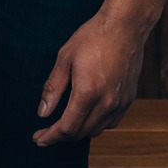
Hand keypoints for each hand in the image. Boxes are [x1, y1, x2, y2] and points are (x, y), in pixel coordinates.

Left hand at [33, 11, 145, 144]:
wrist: (125, 28)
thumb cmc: (92, 38)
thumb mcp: (65, 58)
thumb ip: (53, 88)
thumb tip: (43, 113)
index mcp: (88, 92)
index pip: (67, 127)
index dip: (51, 136)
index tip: (38, 139)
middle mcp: (107, 103)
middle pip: (81, 132)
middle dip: (61, 136)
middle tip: (45, 132)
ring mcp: (120, 103)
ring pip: (96, 130)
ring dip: (78, 131)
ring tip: (62, 125)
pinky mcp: (128, 100)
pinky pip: (110, 122)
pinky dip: (95, 124)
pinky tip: (85, 116)